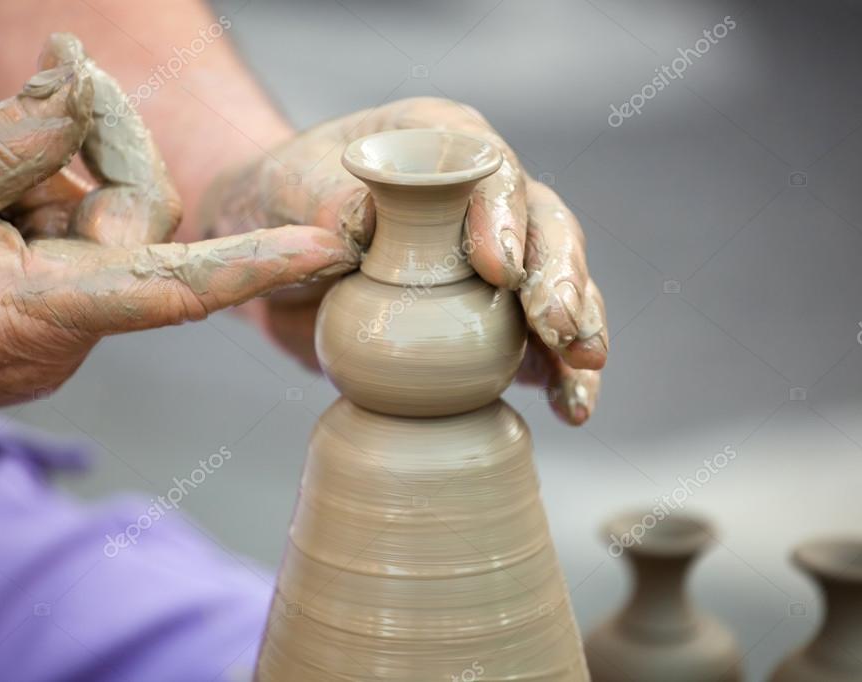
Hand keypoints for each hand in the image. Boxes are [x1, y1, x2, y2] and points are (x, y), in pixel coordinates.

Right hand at [0, 35, 356, 436]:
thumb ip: (4, 146)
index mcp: (44, 315)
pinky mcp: (45, 323)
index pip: (177, 285)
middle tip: (44, 91)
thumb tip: (76, 89)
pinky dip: (30, 206)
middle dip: (93, 151)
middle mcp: (71, 334)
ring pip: (95, 225)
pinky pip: (67, 246)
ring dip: (41, 179)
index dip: (256, 264)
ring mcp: (59, 333)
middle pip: (134, 219)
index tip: (326, 247)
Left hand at [199, 97, 606, 424]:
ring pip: (556, 286)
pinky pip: (534, 341)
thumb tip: (364, 227)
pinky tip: (572, 406)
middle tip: (562, 330)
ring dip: (576, 334)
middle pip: (546, 227)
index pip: (491, 170)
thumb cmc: (284, 200)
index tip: (499, 271)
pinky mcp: (491, 316)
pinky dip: (556, 374)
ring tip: (583, 379)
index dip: (504, 217)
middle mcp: (486, 194)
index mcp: (445, 140)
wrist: (277, 254)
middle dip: (560, 281)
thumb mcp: (291, 189)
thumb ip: (327, 201)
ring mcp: (496, 258)